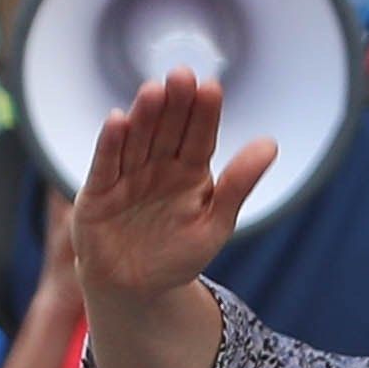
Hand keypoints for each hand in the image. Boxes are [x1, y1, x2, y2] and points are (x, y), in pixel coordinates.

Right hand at [69, 72, 274, 312]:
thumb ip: (238, 186)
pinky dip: (110, 144)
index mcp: (190, 169)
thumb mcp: (215, 224)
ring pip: (136, 140)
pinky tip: (118, 120)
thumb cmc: (178, 255)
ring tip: (153, 92)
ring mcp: (127, 176)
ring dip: (144, 116)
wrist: (136, 291)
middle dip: (175, 104)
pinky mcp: (97, 194)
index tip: (212, 88)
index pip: (200, 135)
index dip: (205, 113)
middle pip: (167, 129)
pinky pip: (105, 166)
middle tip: (182, 76)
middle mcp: (157, 165)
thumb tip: (271, 144)